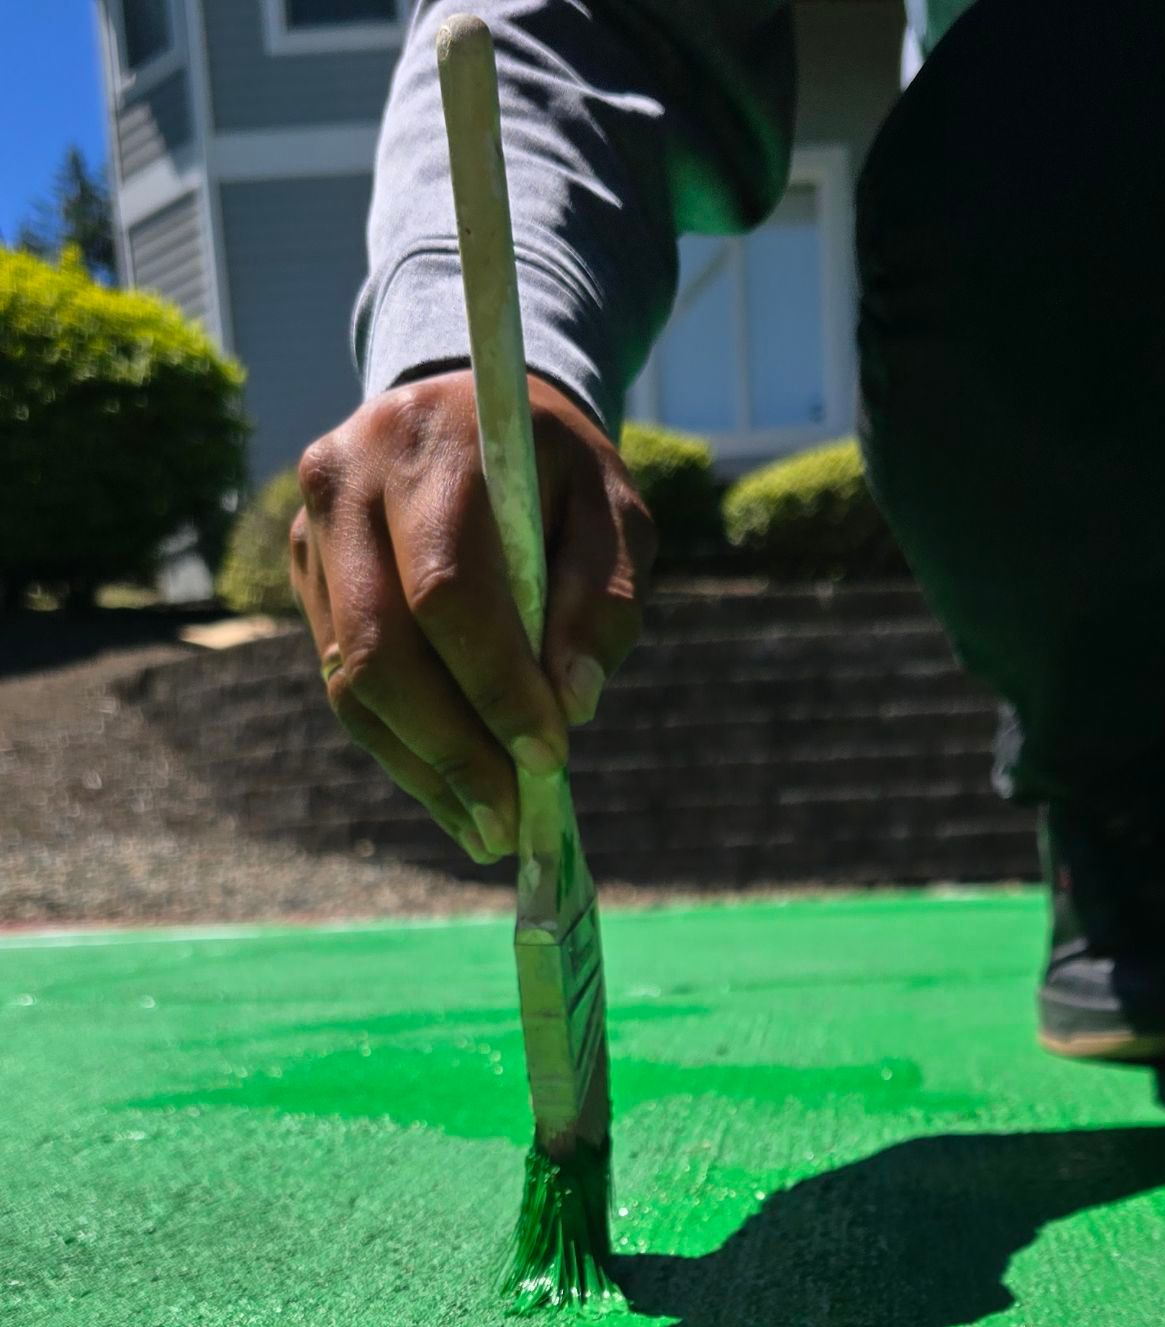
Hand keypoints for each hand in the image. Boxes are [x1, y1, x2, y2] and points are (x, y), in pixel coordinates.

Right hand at [289, 371, 654, 862]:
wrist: (469, 415)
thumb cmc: (556, 473)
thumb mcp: (614, 509)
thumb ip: (606, 597)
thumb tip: (572, 702)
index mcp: (429, 446)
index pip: (446, 590)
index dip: (495, 685)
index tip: (549, 755)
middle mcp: (347, 482)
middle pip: (380, 648)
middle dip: (452, 750)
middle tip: (509, 823)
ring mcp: (313, 534)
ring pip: (351, 682)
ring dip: (422, 769)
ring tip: (487, 830)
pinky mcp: (306, 579)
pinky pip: (345, 686)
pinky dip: (403, 751)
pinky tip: (454, 793)